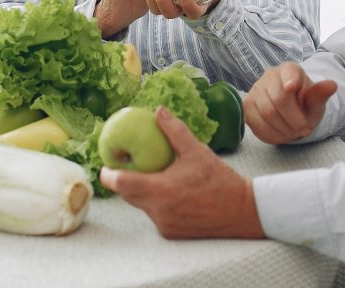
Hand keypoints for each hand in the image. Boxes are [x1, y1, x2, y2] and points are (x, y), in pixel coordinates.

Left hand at [100, 107, 264, 239]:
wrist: (242, 212)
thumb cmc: (219, 180)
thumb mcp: (197, 151)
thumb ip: (174, 131)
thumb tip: (158, 111)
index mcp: (162, 191)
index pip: (124, 184)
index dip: (109, 176)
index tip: (103, 167)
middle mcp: (159, 211)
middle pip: (129, 196)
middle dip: (124, 182)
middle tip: (124, 165)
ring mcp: (165, 225)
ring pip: (143, 206)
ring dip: (143, 192)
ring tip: (151, 175)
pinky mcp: (172, 233)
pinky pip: (156, 215)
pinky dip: (158, 203)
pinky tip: (170, 191)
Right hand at [243, 62, 336, 143]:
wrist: (291, 113)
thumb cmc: (305, 105)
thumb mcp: (316, 103)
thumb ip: (320, 95)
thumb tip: (332, 85)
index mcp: (289, 69)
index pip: (288, 73)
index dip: (289, 80)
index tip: (291, 88)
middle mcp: (269, 75)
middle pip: (278, 99)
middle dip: (293, 120)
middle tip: (304, 129)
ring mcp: (255, 90)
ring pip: (266, 113)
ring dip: (283, 129)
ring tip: (293, 132)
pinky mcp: (246, 106)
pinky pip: (256, 123)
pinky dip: (271, 134)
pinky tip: (281, 133)